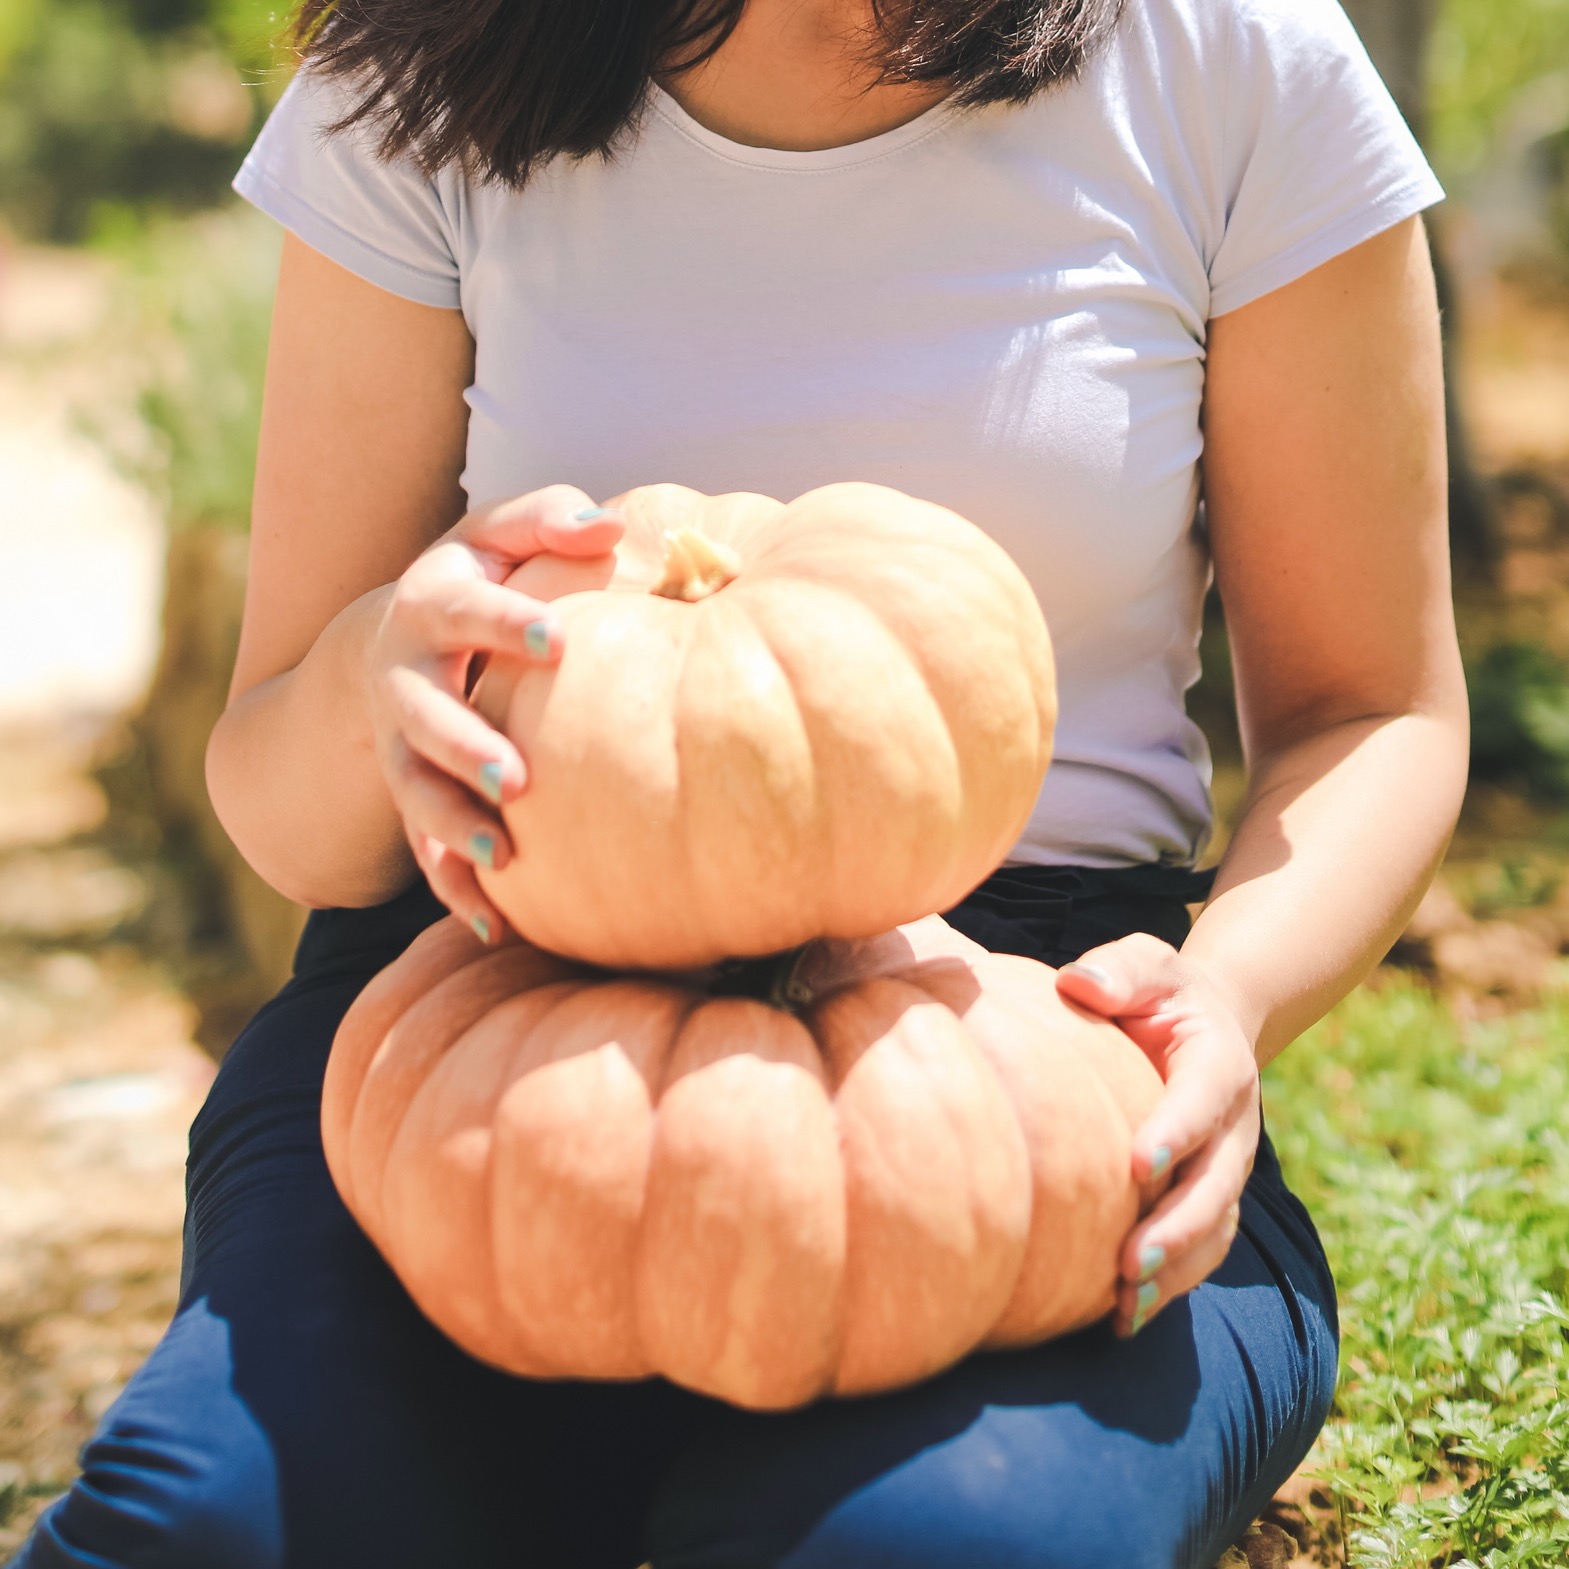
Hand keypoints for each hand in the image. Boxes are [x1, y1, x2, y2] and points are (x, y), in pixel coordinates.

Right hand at [365, 485, 622, 940]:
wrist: (388, 645)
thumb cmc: (475, 580)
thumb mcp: (497, 538)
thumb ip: (546, 522)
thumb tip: (611, 526)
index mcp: (429, 606)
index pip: (462, 611)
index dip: (502, 624)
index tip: (557, 641)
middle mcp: (403, 680)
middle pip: (423, 716)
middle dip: (464, 747)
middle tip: (516, 781)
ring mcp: (398, 744)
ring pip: (415, 791)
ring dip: (452, 826)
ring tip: (502, 859)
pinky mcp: (409, 794)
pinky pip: (424, 848)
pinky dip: (453, 887)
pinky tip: (494, 926)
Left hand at [1055, 935, 1260, 1336]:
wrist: (1205, 1021)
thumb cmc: (1157, 990)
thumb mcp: (1144, 963)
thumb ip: (1119, 970)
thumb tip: (1079, 984)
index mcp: (1220, 1063)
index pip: (1203, 1101)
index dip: (1177, 1132)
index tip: (1138, 1164)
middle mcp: (1234, 1126)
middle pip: (1214, 1185)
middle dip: (1175, 1229)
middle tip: (1125, 1264)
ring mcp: (1226, 1169)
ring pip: (1212, 1231)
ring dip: (1174, 1272)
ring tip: (1125, 1307)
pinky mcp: (1209, 1199)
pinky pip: (1200, 1251)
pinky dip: (1170, 1286)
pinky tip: (1124, 1318)